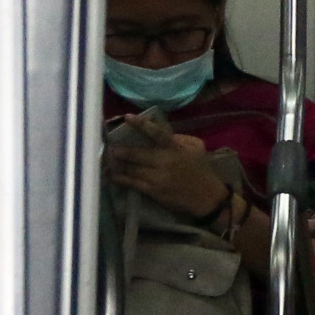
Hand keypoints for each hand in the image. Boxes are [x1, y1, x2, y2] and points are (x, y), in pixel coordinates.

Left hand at [104, 111, 229, 220]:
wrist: (206, 197)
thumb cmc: (201, 170)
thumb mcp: (197, 148)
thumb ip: (180, 137)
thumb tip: (163, 130)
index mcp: (175, 148)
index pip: (156, 133)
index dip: (141, 124)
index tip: (127, 117)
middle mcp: (165, 161)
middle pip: (138, 154)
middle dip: (122, 150)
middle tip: (110, 146)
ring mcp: (158, 177)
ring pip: (133, 169)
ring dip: (119, 164)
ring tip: (109, 159)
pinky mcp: (154, 191)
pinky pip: (134, 183)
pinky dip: (122, 179)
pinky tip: (114, 176)